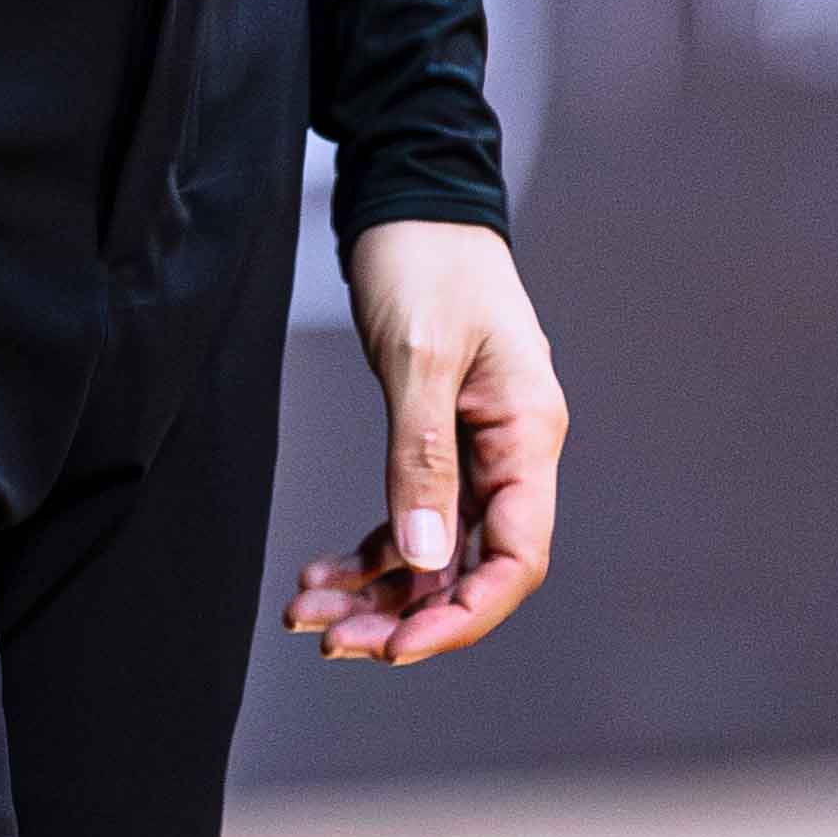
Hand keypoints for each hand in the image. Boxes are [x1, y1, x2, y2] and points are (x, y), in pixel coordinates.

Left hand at [284, 220, 564, 665]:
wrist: (410, 189)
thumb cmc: (426, 256)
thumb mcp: (421, 356)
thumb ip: (423, 457)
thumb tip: (424, 559)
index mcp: (527, 433)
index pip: (515, 557)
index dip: (462, 614)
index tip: (396, 648)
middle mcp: (510, 450)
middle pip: (470, 566)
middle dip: (404, 614)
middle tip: (331, 640)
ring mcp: (474, 446)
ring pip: (434, 549)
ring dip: (377, 591)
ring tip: (310, 614)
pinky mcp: (437, 435)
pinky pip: (410, 516)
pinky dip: (369, 552)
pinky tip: (322, 574)